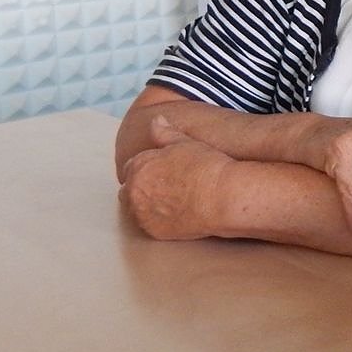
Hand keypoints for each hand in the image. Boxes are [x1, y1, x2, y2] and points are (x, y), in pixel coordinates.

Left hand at [118, 116, 231, 239]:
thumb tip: (156, 120)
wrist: (222, 196)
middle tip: (166, 188)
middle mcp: (134, 190)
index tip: (161, 172)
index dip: (147, 169)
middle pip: (129, 190)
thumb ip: (165, 132)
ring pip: (135, 209)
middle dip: (142, 188)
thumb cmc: (207, 166)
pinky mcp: (152, 231)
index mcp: (139, 165)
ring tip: (171, 202)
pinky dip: (156, 220)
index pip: (132, 168)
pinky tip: (175, 214)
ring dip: (146, 205)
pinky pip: (148, 225)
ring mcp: (141, 213)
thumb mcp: (186, 142)